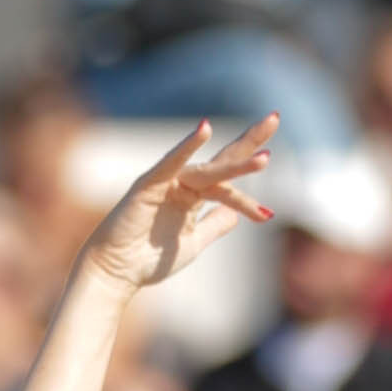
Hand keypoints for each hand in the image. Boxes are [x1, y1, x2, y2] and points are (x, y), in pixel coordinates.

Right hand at [82, 117, 277, 295]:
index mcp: (192, 195)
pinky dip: (186, 146)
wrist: (116, 272)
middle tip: (275, 119)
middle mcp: (182, 183)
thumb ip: (214, 225)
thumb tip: (236, 215)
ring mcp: (167, 181)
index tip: (269, 199)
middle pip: (222, 160)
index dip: (248, 179)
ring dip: (236, 165)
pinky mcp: (149, 185)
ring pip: (207, 171)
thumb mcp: (193, 243)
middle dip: (249, 142)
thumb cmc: (147, 259)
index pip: (227, 180)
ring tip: (265, 160)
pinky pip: (171, 162)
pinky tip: (204, 129)